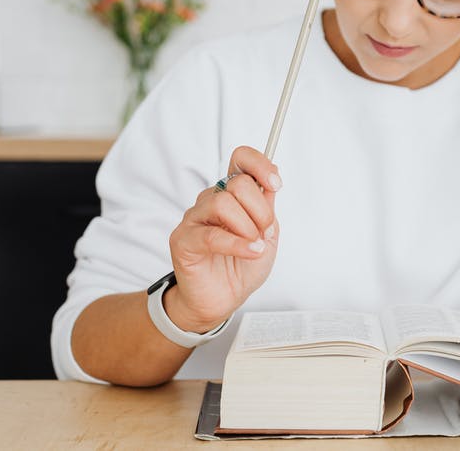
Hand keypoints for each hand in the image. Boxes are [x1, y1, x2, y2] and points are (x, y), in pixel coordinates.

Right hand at [164, 146, 281, 332]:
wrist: (224, 299)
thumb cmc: (242, 266)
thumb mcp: (266, 234)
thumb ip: (267, 207)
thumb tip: (271, 180)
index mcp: (231, 194)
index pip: (240, 159)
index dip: (260, 165)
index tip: (276, 184)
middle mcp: (211, 200)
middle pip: (237, 183)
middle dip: (260, 210)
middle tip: (265, 233)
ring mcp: (194, 218)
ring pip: (223, 203)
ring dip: (247, 227)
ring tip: (254, 246)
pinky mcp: (183, 240)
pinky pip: (212, 234)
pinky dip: (238, 244)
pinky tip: (252, 252)